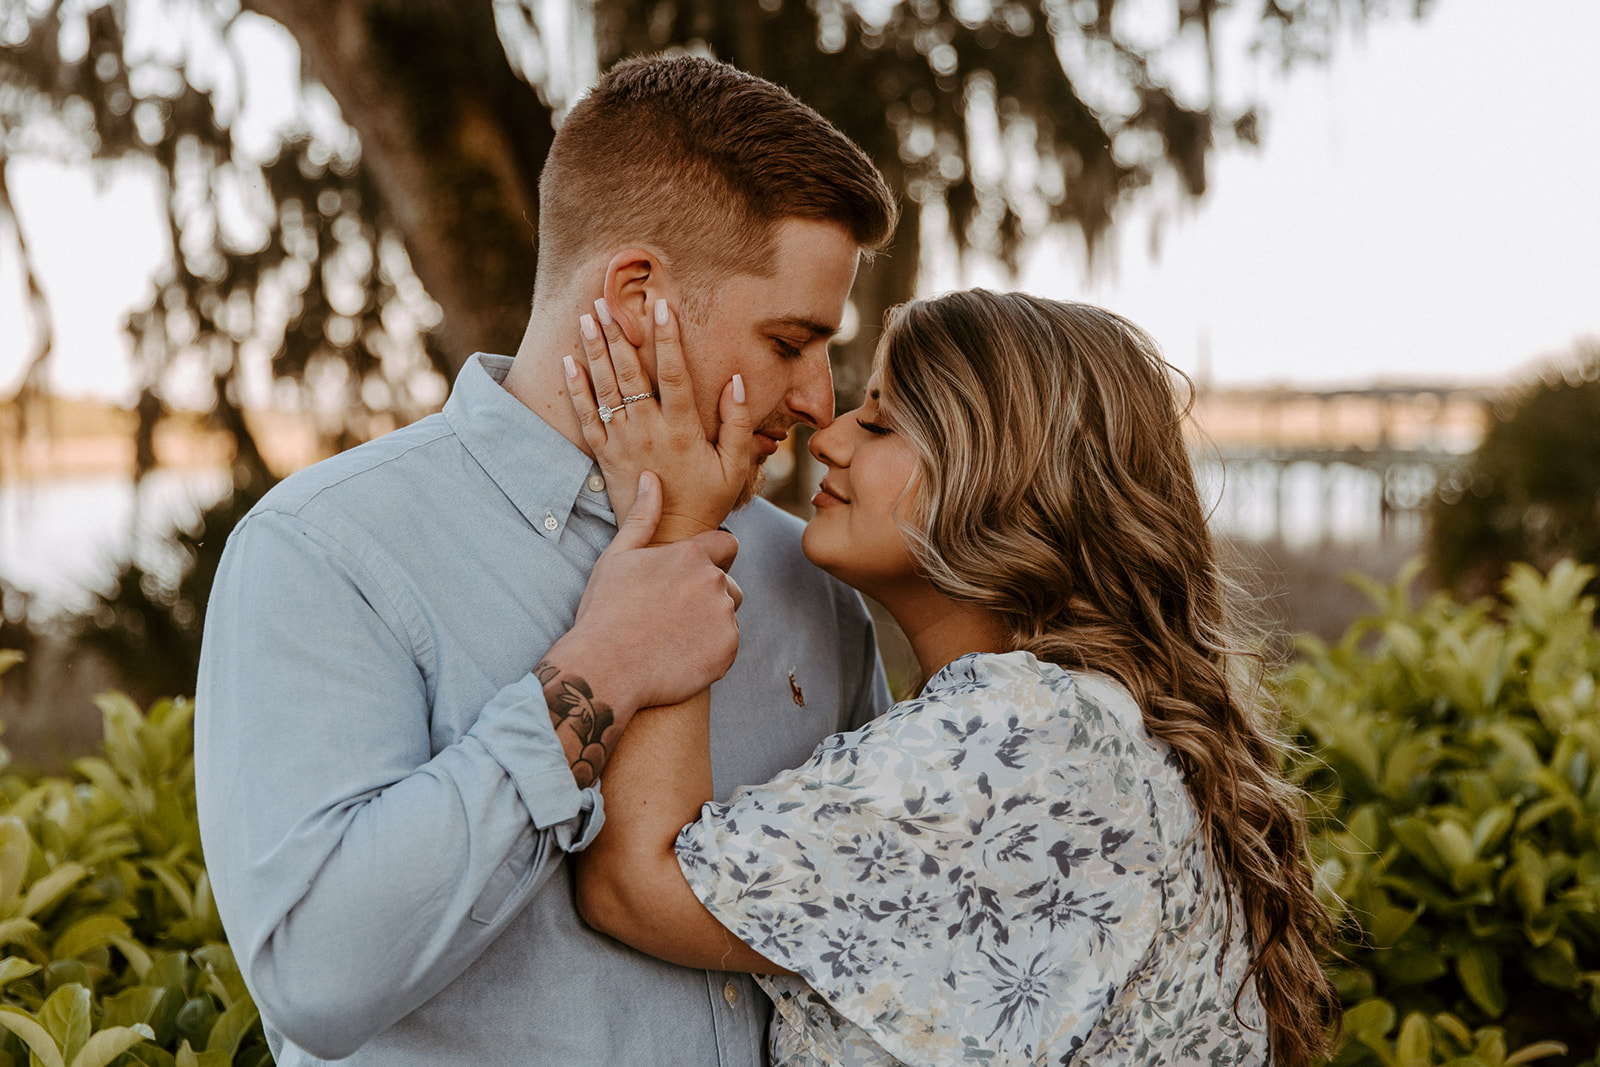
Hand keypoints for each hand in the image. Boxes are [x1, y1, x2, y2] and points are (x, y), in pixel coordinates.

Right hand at [543, 472, 742, 716]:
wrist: (605, 668)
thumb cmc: (606, 610)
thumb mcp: (618, 557)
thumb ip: (644, 517)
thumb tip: (652, 478)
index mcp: (691, 555)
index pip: (727, 546)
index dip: (711, 560)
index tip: (686, 578)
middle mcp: (714, 582)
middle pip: (728, 584)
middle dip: (708, 595)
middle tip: (670, 615)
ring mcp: (724, 618)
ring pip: (727, 616)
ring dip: (709, 623)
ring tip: (672, 637)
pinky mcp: (727, 650)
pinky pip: (727, 646)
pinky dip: (710, 652)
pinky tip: (678, 656)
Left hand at [566, 297, 752, 540]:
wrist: (667, 539)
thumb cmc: (708, 501)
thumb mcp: (735, 466)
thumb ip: (737, 423)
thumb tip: (736, 381)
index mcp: (682, 429)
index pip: (673, 373)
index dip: (667, 338)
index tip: (661, 306)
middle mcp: (648, 430)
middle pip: (630, 372)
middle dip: (618, 333)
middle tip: (605, 300)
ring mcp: (622, 441)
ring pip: (605, 388)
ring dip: (594, 350)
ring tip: (587, 317)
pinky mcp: (605, 455)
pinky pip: (586, 417)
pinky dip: (576, 388)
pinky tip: (569, 361)